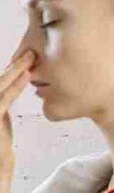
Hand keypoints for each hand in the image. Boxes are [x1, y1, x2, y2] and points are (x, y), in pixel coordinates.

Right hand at [0, 49, 35, 173]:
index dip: (13, 68)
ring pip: (1, 83)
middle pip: (0, 78)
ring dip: (17, 69)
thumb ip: (3, 100)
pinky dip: (16, 84)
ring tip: (31, 57)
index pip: (1, 80)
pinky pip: (5, 96)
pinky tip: (27, 75)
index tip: (28, 57)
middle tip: (31, 50)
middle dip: (15, 64)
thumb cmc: (0, 141)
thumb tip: (15, 82)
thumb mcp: (1, 116)